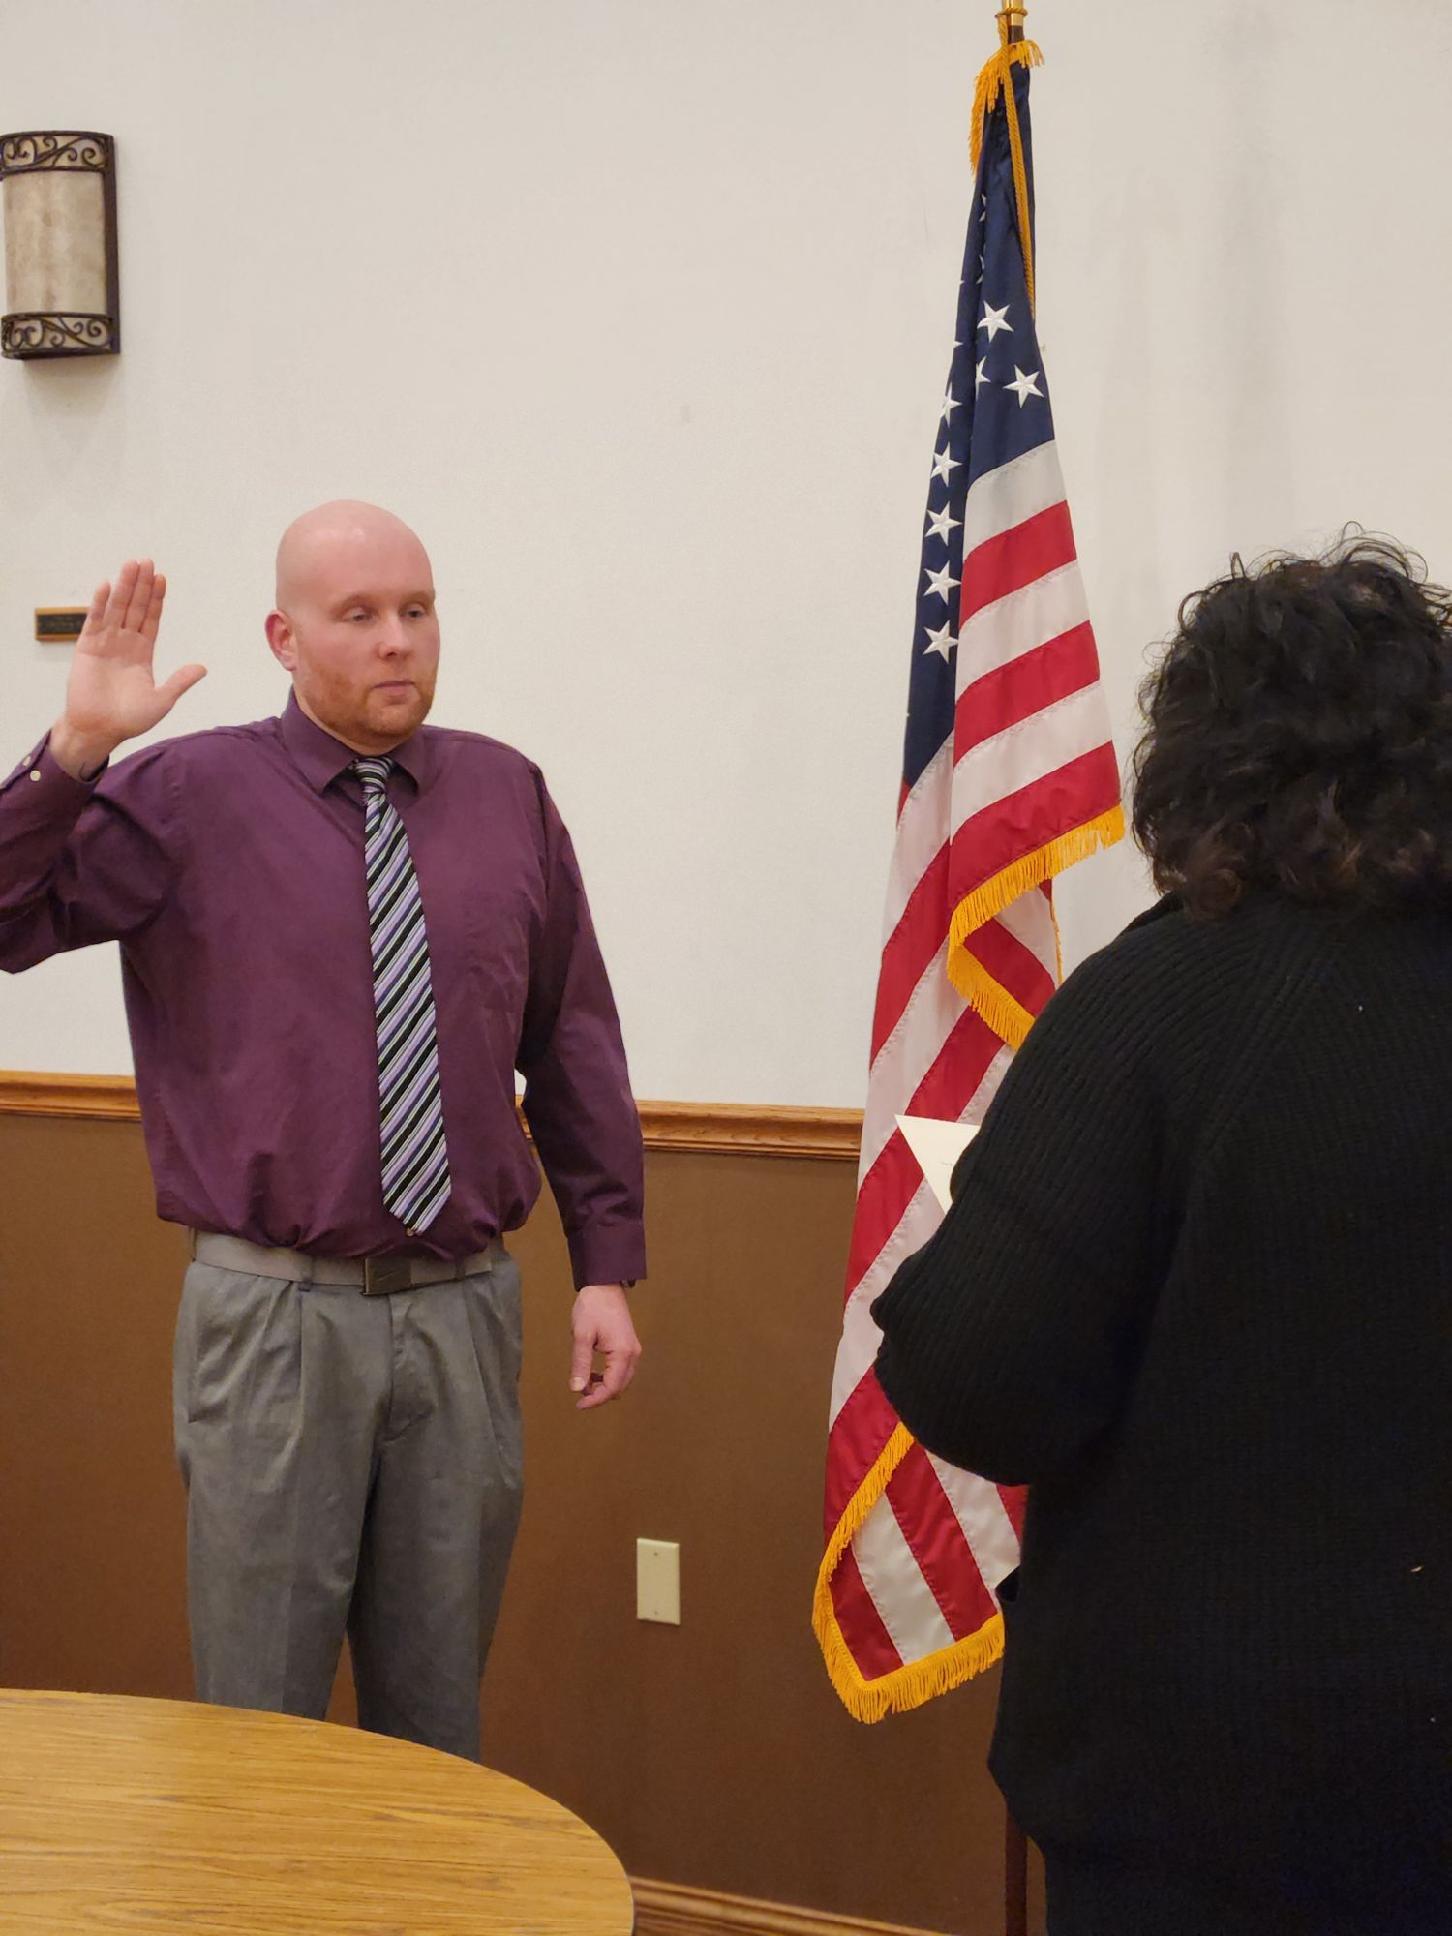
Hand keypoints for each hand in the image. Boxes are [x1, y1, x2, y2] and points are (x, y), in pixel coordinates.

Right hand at [50, 560, 206, 779]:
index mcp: (142, 652)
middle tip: (147, 561)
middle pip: (134, 608)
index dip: (156, 599)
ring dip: (123, 587)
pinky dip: (100, 604)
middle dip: (141, 585)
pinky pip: (94, 621)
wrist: (99, 730)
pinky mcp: (87, 648)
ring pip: (117, 609)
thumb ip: (179, 682)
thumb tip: (202, 667)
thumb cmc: (128, 719)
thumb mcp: (161, 701)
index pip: (151, 619)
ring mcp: (105, 643)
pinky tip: (106, 585)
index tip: (162, 578)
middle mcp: (124, 643)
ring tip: (131, 564)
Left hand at [569, 1285, 641, 1411]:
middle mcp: (633, 1354)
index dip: (595, 1400)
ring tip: (585, 1383)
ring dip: (604, 1387)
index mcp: (623, 1353)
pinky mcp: (629, 1346)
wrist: (604, 1286)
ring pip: (621, 1380)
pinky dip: (608, 1377)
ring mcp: (633, 1350)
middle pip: (619, 1387)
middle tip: (579, 1396)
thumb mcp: (582, 1336)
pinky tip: (594, 1373)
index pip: (612, 1388)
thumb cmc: (593, 1308)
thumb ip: (580, 1364)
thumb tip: (577, 1389)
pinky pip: (621, 1370)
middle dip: (600, 1395)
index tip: (579, 1405)